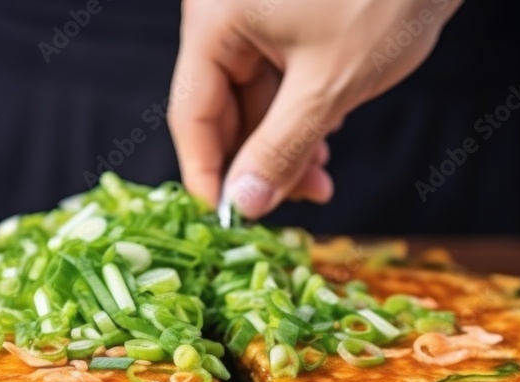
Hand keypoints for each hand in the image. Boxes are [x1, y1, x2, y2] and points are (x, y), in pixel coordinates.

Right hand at [168, 0, 463, 218]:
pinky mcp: (286, 23)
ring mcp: (255, 19)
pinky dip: (297, 118)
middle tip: (296, 201)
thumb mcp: (328, 87)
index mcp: (215, 21)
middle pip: (220, 112)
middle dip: (258, 164)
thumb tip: (243, 204)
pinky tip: (324, 139)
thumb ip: (279, 150)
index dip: (207, 175)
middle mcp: (225, 18)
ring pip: (253, 105)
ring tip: (320, 177)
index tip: (227, 223)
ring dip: (283, 147)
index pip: (191, 114)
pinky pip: (277, 85)